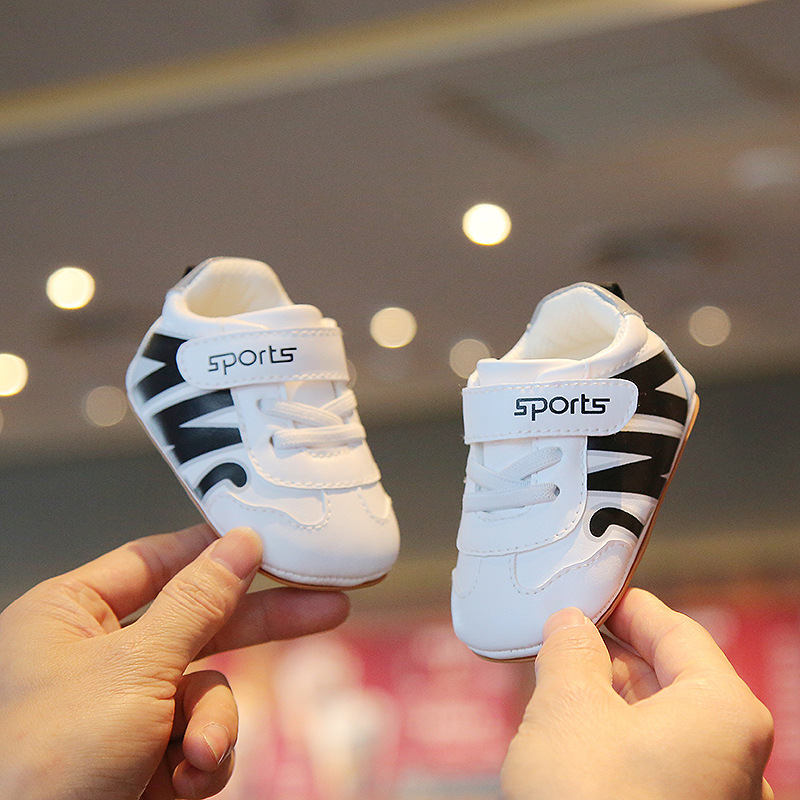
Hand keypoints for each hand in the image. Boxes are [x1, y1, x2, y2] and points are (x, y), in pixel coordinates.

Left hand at [0, 524, 349, 799]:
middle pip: (199, 621)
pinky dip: (200, 762)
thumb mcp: (135, 667)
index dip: (213, 549)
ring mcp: (122, 709)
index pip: (157, 559)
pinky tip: (183, 784)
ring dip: (213, 725)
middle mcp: (96, 655)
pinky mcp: (142, 758)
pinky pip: (198, 738)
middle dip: (259, 626)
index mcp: (71, 614)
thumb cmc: (51, 754)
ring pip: (205, 690)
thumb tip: (241, 541)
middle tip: (326, 607)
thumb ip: (198, 602)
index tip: (270, 539)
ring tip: (197, 757)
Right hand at [502, 588, 773, 799]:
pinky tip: (576, 744)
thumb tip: (570, 625)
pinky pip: (660, 768)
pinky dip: (619, 745)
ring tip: (561, 689)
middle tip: (565, 641)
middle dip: (614, 658)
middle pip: (674, 681)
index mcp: (724, 713)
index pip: (678, 632)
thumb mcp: (566, 707)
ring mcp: (719, 799)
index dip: (628, 607)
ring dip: (612, 703)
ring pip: (664, 729)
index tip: (593, 596)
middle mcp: (738, 759)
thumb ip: (569, 651)